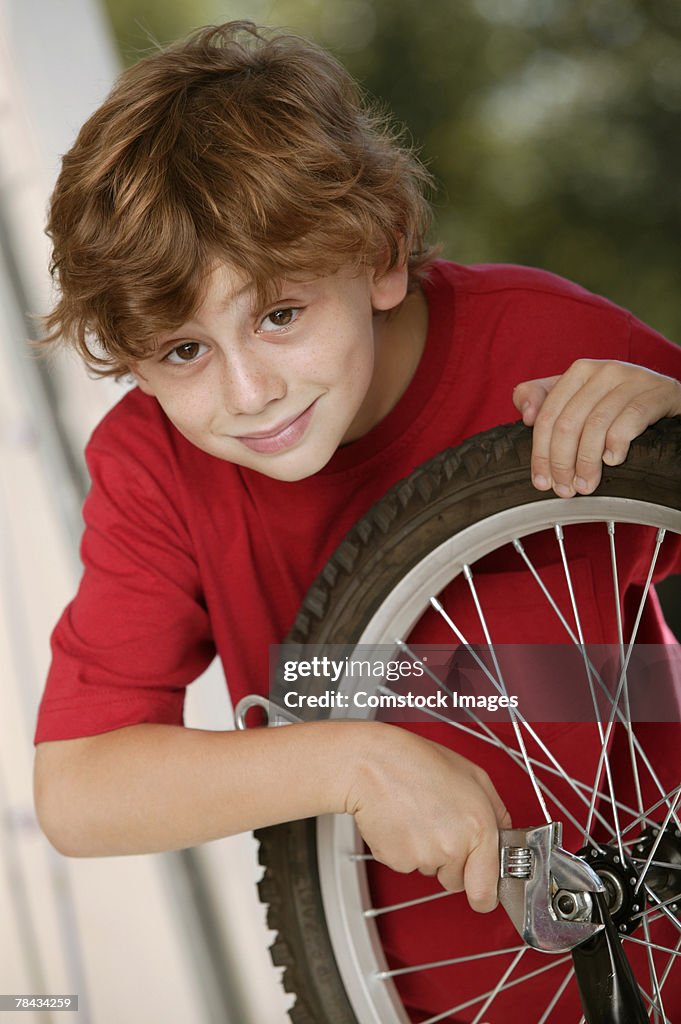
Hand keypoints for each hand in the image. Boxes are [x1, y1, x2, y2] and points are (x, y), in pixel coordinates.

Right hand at [345, 725, 510, 912]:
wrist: (372, 763)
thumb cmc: (418, 762)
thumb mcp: (473, 775)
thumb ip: (496, 811)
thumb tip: (503, 834)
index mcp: (480, 827)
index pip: (487, 890)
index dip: (484, 894)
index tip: (482, 893)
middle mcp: (454, 847)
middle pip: (457, 881)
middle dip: (452, 863)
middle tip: (439, 826)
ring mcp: (424, 856)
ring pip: (431, 870)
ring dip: (426, 851)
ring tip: (417, 815)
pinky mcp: (397, 860)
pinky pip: (406, 864)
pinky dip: (403, 848)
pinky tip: (401, 821)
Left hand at [513, 359, 680, 497]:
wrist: (667, 400)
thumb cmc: (619, 405)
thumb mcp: (579, 400)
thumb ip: (544, 401)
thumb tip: (525, 414)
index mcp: (579, 372)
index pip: (548, 415)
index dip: (541, 452)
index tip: (541, 481)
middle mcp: (604, 371)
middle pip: (568, 423)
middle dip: (562, 463)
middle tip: (565, 489)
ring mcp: (632, 379)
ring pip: (596, 425)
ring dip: (587, 463)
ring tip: (586, 485)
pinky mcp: (657, 392)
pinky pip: (630, 419)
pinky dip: (617, 444)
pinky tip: (613, 461)